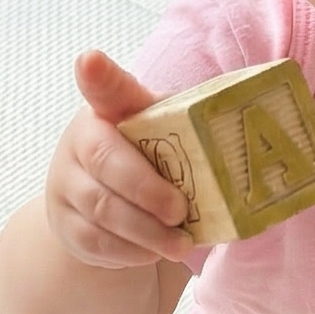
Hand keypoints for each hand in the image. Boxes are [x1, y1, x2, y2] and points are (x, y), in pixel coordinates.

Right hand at [43, 50, 193, 268]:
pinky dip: (131, 252)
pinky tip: (155, 253)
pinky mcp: (65, 226)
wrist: (100, 206)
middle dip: (146, 190)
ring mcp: (66, 185)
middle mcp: (79, 142)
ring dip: (146, 232)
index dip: (98, 75)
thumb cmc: (146, 161)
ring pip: (102, 209)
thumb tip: (249, 130)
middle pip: (105, 161)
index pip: (103, 88)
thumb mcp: (165, 137)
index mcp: (108, 111)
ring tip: (181, 244)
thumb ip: (191, 130)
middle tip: (179, 211)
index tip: (91, 60)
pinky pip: (97, 242)